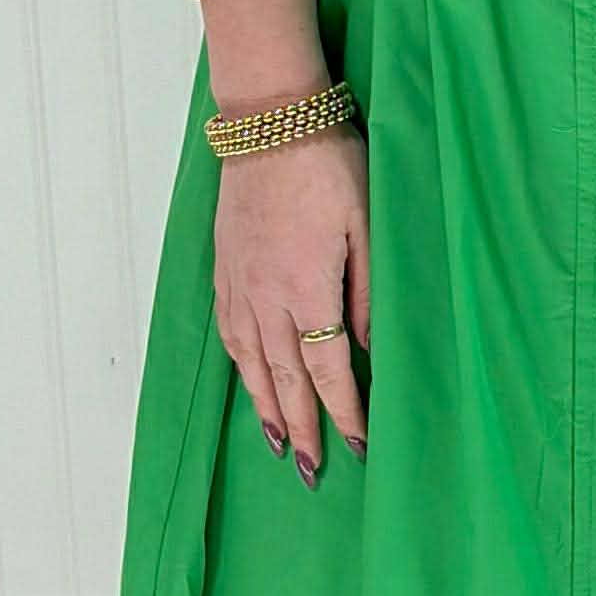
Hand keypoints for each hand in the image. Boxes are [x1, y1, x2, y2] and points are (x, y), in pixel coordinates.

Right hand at [211, 125, 370, 480]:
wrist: (269, 121)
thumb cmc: (329, 164)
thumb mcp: (367, 224)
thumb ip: (368, 292)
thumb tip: (370, 348)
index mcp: (307, 291)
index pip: (327, 372)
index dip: (343, 414)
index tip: (356, 448)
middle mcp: (266, 299)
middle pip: (284, 381)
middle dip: (300, 430)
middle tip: (312, 474)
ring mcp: (240, 285)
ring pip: (251, 364)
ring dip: (265, 409)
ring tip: (279, 445)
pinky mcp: (225, 269)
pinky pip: (230, 333)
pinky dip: (241, 367)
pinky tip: (249, 381)